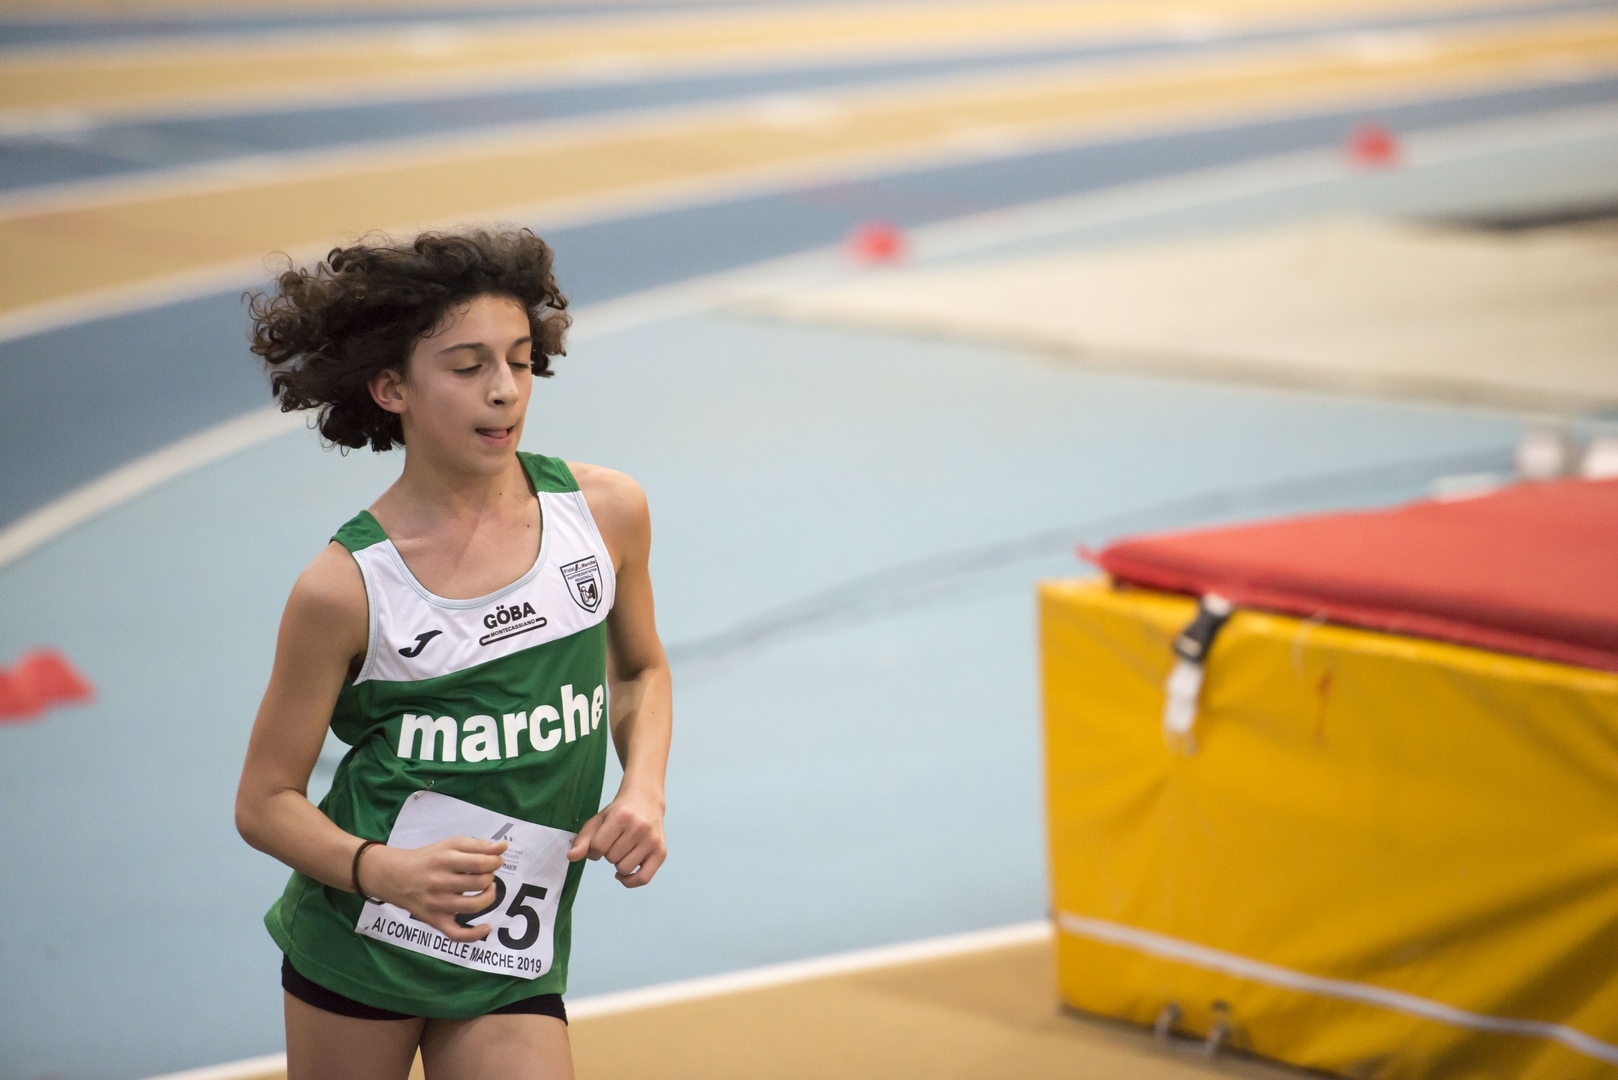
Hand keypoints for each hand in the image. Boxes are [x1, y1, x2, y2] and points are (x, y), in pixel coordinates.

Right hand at [358, 837, 507, 941]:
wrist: (396, 877)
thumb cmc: (428, 858)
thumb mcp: (450, 844)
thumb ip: (478, 845)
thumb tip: (503, 847)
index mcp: (444, 860)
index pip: (480, 863)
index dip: (495, 862)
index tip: (496, 861)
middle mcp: (439, 883)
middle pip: (479, 883)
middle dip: (490, 877)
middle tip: (486, 873)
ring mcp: (437, 905)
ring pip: (473, 906)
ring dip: (489, 897)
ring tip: (487, 888)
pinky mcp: (435, 921)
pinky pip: (457, 934)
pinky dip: (475, 934)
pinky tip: (487, 926)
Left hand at [567, 787, 664, 887]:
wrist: (646, 801)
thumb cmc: (619, 812)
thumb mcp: (598, 821)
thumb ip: (583, 839)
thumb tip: (571, 857)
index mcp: (621, 817)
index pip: (598, 847)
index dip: (594, 850)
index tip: (599, 844)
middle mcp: (639, 828)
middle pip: (611, 858)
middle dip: (609, 854)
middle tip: (616, 842)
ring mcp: (652, 840)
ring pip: (625, 869)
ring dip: (619, 864)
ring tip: (624, 850)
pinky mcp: (661, 852)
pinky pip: (643, 879)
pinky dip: (631, 881)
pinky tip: (624, 874)